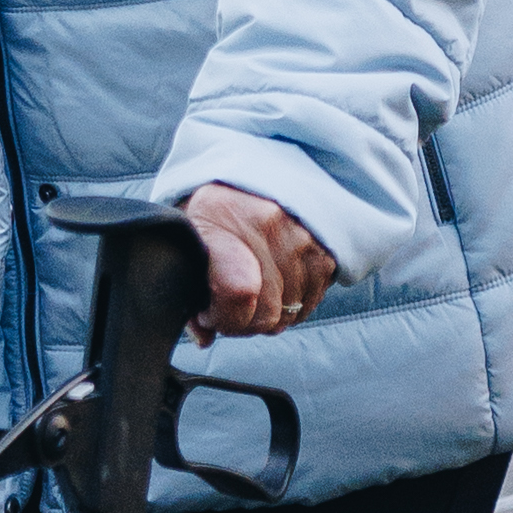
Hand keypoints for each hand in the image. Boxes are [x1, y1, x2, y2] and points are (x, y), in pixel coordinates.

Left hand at [182, 184, 334, 337]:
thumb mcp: (187, 237)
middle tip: (227, 306)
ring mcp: (301, 236)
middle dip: (242, 322)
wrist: (249, 174)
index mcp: (220, 218)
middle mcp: (267, 224)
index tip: (210, 315)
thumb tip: (204, 337)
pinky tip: (273, 288)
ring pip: (289, 313)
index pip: (237, 292)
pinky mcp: (325, 249)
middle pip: (265, 312)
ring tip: (251, 293)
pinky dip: (291, 306)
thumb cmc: (211, 212)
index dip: (224, 318)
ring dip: (268, 315)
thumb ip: (187, 287)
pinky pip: (309, 304)